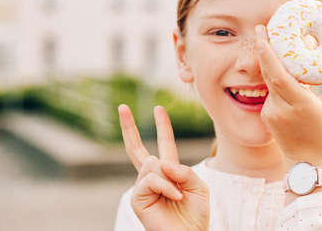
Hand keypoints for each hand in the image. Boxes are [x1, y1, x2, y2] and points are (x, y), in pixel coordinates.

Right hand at [118, 104, 209, 230]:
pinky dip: (166, 186)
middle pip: (137, 148)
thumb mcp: (198, 186)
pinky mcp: (138, 198)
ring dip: (169, 177)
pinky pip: (151, 179)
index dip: (163, 126)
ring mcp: (143, 187)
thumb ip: (183, 170)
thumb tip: (160, 162)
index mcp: (170, 171)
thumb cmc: (196, 214)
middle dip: (129, 127)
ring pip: (152, 164)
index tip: (159, 108)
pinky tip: (174, 196)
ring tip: (178, 195)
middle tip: (123, 107)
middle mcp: (153, 177)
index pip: (165, 144)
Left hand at [254, 25, 321, 170]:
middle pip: (268, 74)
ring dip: (270, 64)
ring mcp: (270, 112)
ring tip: (271, 42)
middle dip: (262, 49)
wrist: (308, 162)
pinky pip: (269, 92)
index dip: (268, 55)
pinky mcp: (265, 115)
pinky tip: (278, 69)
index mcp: (300, 103)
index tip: (263, 35)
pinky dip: (274, 80)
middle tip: (261, 27)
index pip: (278, 75)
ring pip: (268, 82)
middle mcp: (281, 107)